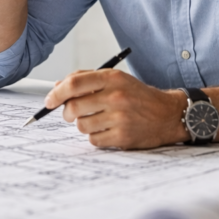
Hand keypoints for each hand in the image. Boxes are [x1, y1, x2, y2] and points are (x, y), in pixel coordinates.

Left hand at [44, 69, 188, 149]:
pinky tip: (108, 130)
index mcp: (112, 78)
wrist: (168, 114)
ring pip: (82, 125)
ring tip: (98, 120)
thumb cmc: (138, 96)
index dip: (56, 93)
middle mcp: (116, 97)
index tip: (49, 101)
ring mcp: (120, 118)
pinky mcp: (123, 137)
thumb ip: (87, 79)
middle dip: (67, 113)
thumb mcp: (116, 79)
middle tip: (71, 114)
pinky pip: (94, 140)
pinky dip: (96, 137)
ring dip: (83, 125)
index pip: (74, 84)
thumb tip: (57, 87)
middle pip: (74, 107)